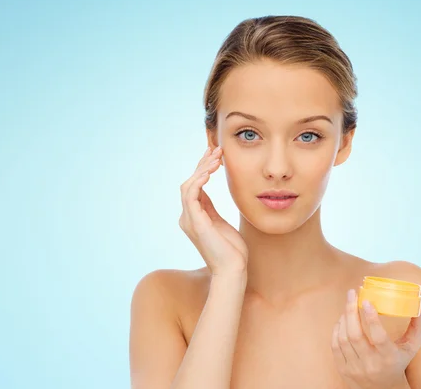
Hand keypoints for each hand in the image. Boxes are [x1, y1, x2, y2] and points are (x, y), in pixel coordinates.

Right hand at [179, 146, 247, 275]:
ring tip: (217, 158)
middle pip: (190, 182)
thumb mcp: (221, 224)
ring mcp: (189, 220)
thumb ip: (212, 210)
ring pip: (189, 185)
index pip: (195, 186)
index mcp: (194, 217)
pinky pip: (191, 195)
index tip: (215, 154)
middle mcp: (188, 217)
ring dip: (202, 169)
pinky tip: (210, 172)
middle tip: (216, 150)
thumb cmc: (232, 250)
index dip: (203, 168)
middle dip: (202, 164)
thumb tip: (209, 194)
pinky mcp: (195, 223)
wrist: (233, 269)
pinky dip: (198, 181)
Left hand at [331, 289, 420, 388]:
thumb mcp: (411, 348)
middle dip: (351, 310)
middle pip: (355, 334)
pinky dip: (337, 329)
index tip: (366, 301)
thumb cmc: (398, 363)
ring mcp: (355, 368)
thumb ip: (417, 326)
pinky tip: (342, 320)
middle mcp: (371, 364)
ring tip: (348, 305)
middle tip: (352, 293)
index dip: (371, 318)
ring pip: (343, 338)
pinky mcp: (343, 370)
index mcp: (389, 358)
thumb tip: (420, 303)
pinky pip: (335, 345)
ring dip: (344, 318)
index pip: (379, 337)